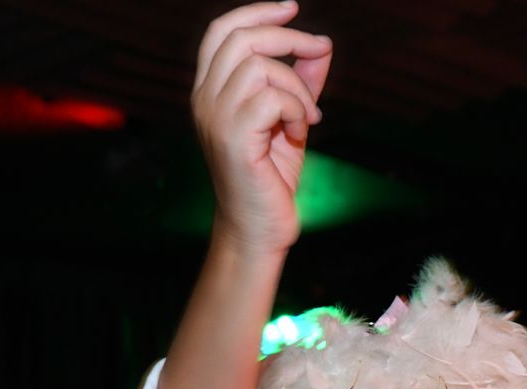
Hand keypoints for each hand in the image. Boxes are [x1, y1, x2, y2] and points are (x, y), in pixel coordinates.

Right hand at [191, 1, 331, 253]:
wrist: (258, 230)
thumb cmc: (271, 179)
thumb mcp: (291, 121)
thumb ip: (302, 82)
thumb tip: (322, 45)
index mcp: (210, 92)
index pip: (221, 32)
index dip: (257, 13)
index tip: (292, 9)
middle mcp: (204, 99)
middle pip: (241, 38)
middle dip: (289, 37)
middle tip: (319, 51)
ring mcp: (215, 117)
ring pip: (260, 66)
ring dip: (297, 87)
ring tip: (307, 117)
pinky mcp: (233, 136)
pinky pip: (273, 98)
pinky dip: (297, 110)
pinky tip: (300, 133)